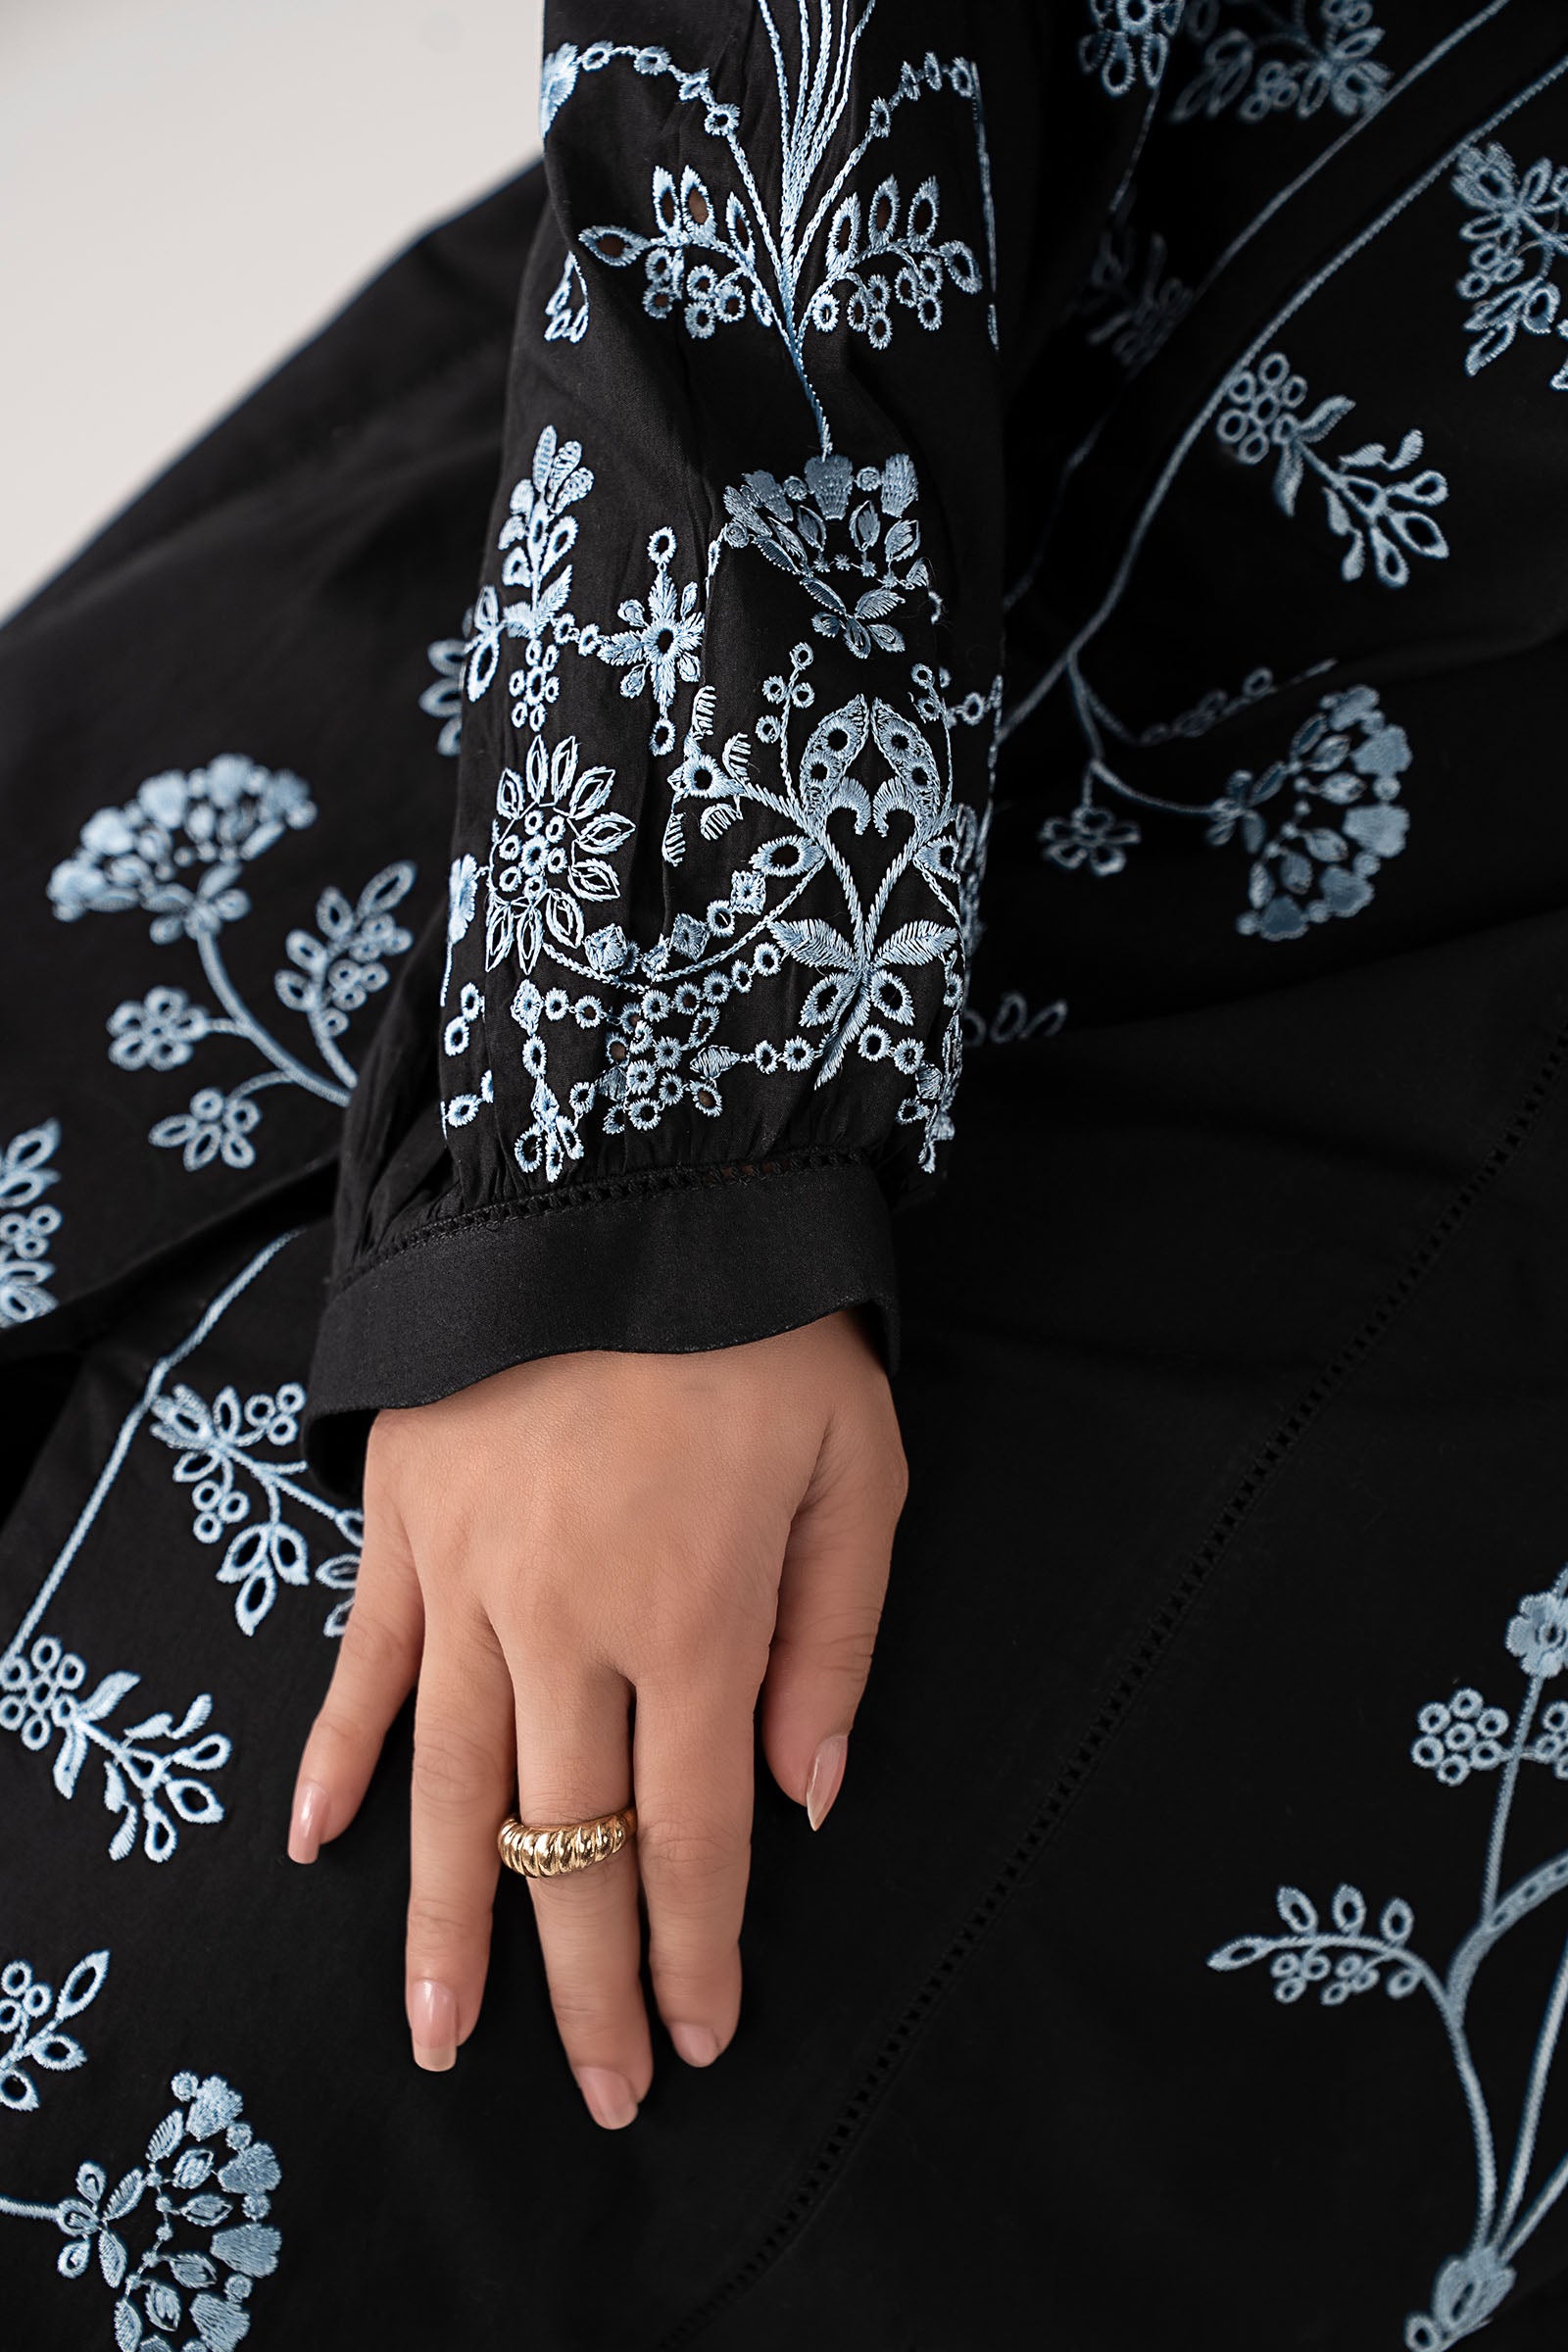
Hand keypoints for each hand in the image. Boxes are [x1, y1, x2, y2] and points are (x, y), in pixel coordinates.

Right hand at [287, 1309, 905, 2126]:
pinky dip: (340, 1756)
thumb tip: (805, 1799)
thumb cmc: (763, 1325)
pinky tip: (319, 1841)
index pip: (694, 1832)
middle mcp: (568, 1622)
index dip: (698, 1950)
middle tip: (601, 2094)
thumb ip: (833, 1642)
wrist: (623, 1176)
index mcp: (694, 1617)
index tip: (697, 2039)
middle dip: (587, 1981)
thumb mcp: (855, 1471)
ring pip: (453, 1787)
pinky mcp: (401, 1524)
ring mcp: (469, 1578)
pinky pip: (363, 1664)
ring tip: (442, 2038)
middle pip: (571, 1841)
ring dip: (446, 1924)